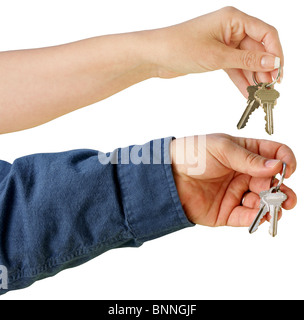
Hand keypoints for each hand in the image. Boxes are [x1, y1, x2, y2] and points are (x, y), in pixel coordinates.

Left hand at [147, 6, 282, 96]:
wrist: (155, 56)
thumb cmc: (180, 47)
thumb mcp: (217, 56)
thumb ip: (246, 61)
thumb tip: (273, 62)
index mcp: (233, 19)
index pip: (266, 33)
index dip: (276, 53)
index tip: (279, 73)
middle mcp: (231, 29)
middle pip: (257, 49)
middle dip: (264, 69)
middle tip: (269, 90)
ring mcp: (223, 43)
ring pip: (245, 61)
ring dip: (253, 77)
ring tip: (259, 95)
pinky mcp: (215, 56)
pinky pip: (233, 68)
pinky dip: (240, 79)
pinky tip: (246, 92)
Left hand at [170, 134, 296, 226]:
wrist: (168, 175)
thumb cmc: (191, 154)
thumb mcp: (221, 148)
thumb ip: (249, 158)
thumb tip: (276, 166)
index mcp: (244, 153)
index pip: (273, 155)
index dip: (285, 161)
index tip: (287, 169)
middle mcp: (243, 173)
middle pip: (272, 182)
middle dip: (282, 189)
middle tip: (285, 196)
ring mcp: (236, 193)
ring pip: (262, 201)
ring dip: (272, 205)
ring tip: (274, 206)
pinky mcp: (227, 211)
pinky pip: (247, 216)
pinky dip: (257, 217)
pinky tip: (261, 215)